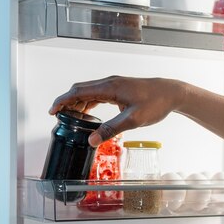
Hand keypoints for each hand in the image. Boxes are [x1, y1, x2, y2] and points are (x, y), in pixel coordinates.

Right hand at [49, 76, 186, 145]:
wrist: (171, 93)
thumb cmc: (155, 103)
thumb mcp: (133, 120)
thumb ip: (111, 130)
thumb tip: (92, 140)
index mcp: (109, 87)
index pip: (78, 92)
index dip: (63, 101)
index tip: (52, 111)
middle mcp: (109, 83)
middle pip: (80, 90)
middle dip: (67, 102)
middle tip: (58, 117)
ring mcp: (114, 85)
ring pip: (89, 92)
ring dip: (77, 103)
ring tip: (70, 118)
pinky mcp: (119, 89)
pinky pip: (98, 94)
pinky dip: (89, 103)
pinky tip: (88, 114)